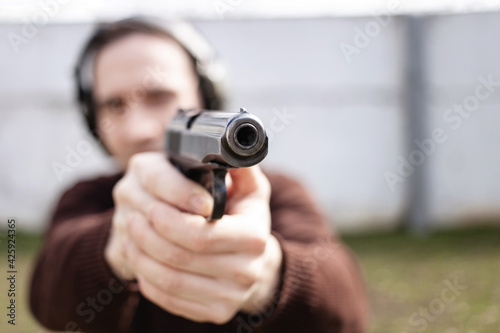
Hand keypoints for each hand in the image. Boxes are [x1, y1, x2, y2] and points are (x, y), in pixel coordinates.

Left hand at [104, 152, 282, 322]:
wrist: (255, 262)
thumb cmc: (244, 218)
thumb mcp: (250, 189)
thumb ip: (238, 167)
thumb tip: (226, 148)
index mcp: (254, 238)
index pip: (200, 234)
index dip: (169, 221)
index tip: (150, 206)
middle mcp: (247, 272)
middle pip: (180, 257)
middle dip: (148, 236)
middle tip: (133, 217)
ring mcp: (230, 298)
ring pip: (169, 280)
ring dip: (142, 256)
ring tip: (132, 236)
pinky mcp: (214, 313)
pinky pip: (169, 299)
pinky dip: (147, 279)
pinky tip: (142, 260)